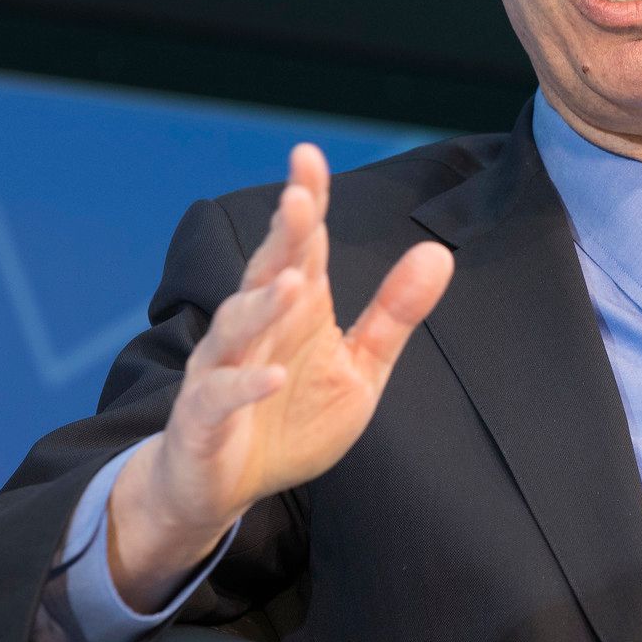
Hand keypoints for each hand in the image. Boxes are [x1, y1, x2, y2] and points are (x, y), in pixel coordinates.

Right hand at [110, 144, 452, 608]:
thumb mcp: (359, 368)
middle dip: (283, 237)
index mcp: (294, 310)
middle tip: (299, 198)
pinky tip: (273, 376)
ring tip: (295, 283)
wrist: (220, 485)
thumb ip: (394, 313)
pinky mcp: (202, 419)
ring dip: (263, 305)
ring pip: (236, 329)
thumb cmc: (289, 416)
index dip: (306, 201)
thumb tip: (438, 252)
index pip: (302, 246)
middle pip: (266, 273)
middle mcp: (254, 329)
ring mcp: (222, 370)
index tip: (309, 155)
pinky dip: (245, 386)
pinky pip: (220, 397)